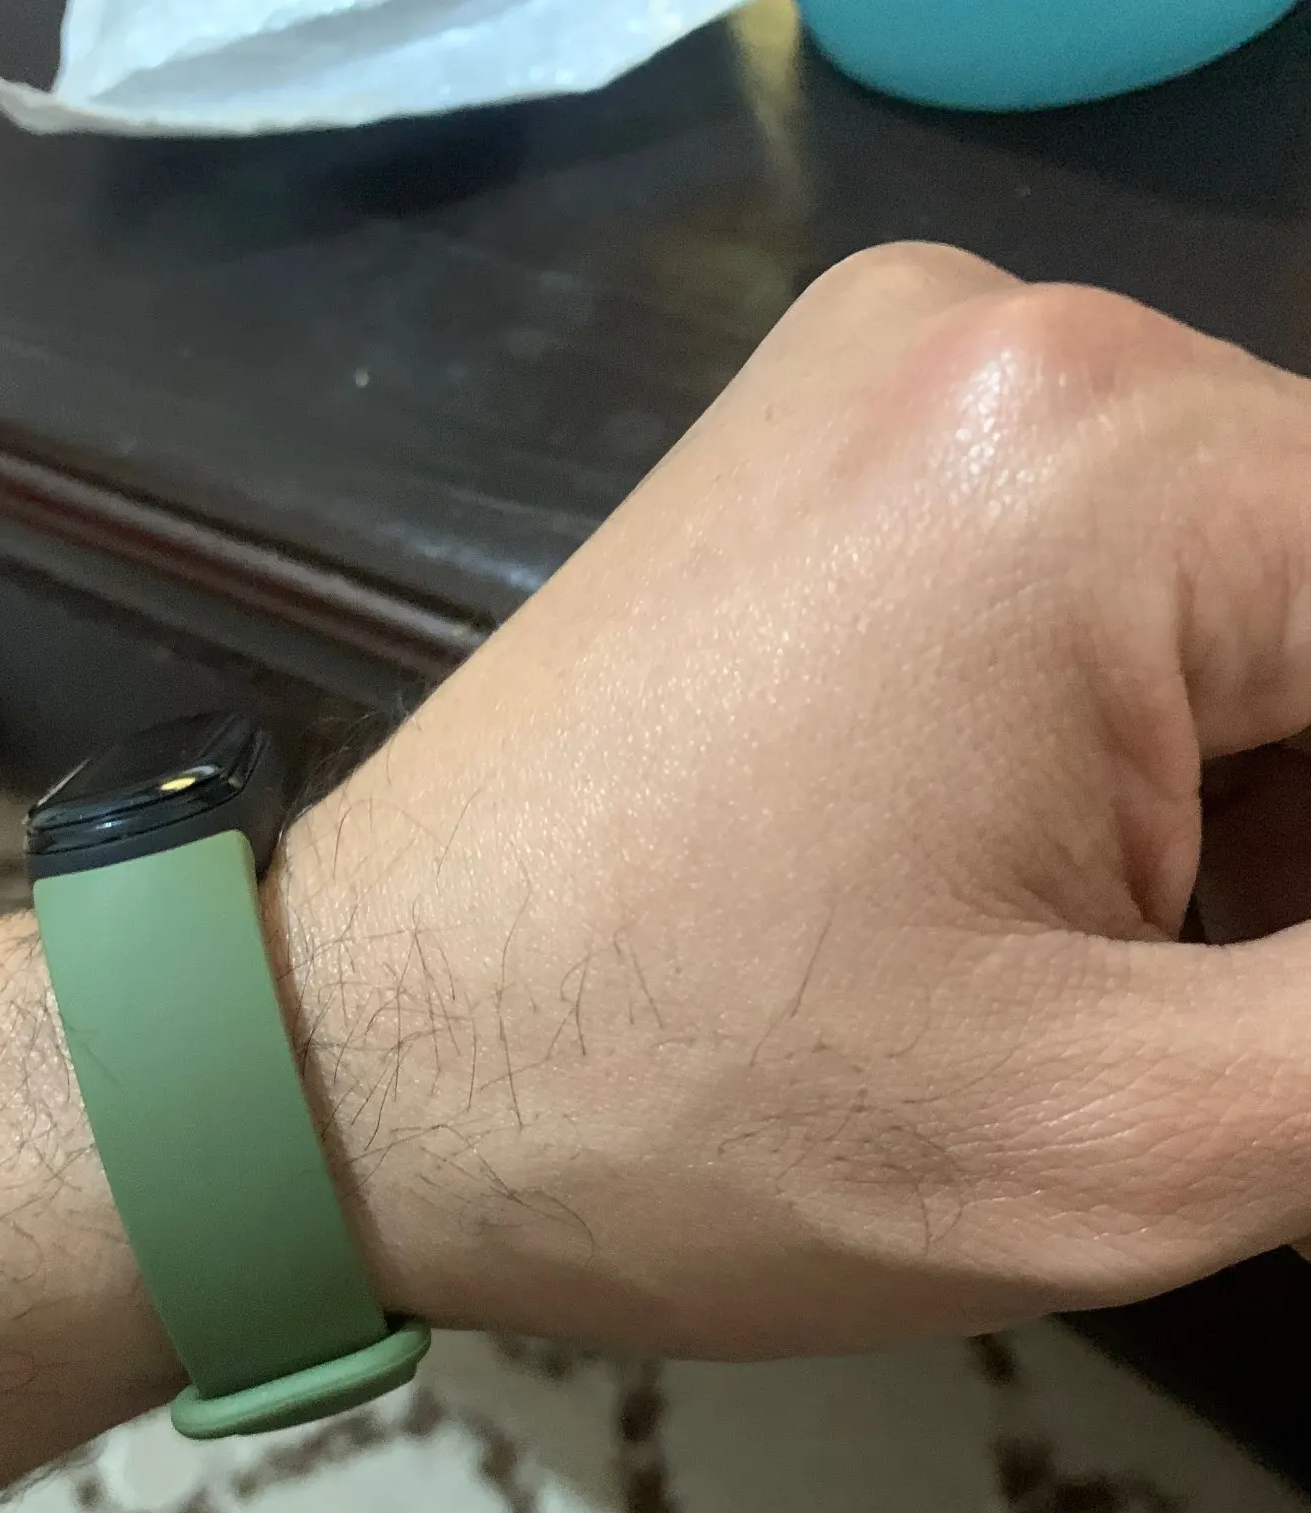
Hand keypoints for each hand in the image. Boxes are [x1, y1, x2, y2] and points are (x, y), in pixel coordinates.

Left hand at [284, 243, 1310, 1356]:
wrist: (344, 1062)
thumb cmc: (695, 1116)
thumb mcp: (1133, 1130)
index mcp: (1103, 453)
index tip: (1252, 997)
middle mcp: (1006, 336)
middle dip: (1308, 837)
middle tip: (1201, 1024)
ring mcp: (890, 376)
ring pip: (1233, 585)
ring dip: (1249, 793)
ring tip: (1108, 979)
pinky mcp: (817, 451)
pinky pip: (1088, 568)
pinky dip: (1132, 735)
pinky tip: (1030, 884)